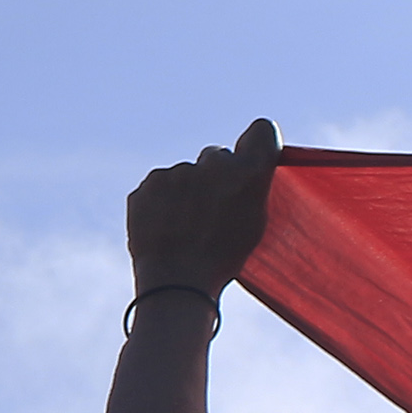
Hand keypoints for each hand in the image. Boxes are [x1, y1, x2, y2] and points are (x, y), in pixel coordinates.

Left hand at [125, 118, 279, 308]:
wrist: (176, 282)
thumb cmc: (223, 258)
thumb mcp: (253, 224)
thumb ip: (250, 188)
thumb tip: (242, 170)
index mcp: (249, 173)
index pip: (263, 131)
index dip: (258, 142)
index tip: (250, 157)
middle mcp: (214, 163)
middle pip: (215, 156)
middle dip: (214, 175)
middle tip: (210, 208)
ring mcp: (178, 171)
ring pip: (183, 174)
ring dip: (184, 191)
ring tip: (185, 227)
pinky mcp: (148, 183)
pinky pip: (158, 187)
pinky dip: (160, 202)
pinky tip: (165, 229)